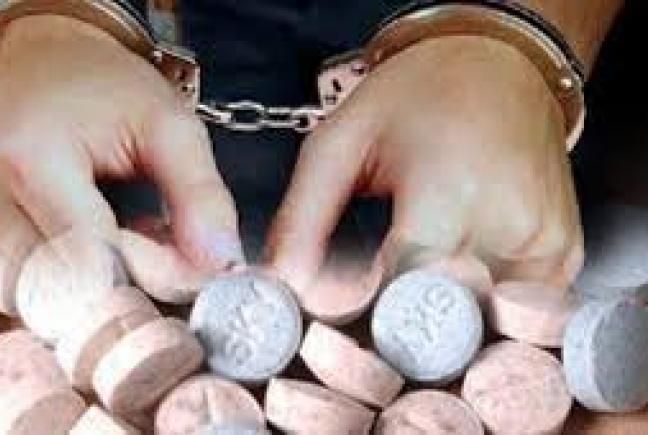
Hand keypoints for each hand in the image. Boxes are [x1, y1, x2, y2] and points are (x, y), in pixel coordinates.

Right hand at [0, 16, 241, 312]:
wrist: (34, 66)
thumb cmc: (103, 89)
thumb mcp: (169, 124)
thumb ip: (201, 194)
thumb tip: (222, 265)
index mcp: (29, 165)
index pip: (101, 264)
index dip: (158, 270)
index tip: (192, 253)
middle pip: (74, 296)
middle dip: (133, 285)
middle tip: (156, 236)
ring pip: (52, 309)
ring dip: (101, 289)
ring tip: (119, 232)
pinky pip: (29, 303)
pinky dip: (69, 290)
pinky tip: (88, 248)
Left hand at [267, 36, 582, 313]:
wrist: (498, 63)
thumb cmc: (417, 94)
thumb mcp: (339, 142)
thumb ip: (302, 220)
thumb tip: (280, 287)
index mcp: (451, 190)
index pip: (398, 295)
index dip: (359, 309)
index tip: (338, 297)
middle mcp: (511, 223)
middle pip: (439, 321)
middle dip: (395, 322)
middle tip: (370, 289)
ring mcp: (545, 244)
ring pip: (477, 324)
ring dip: (437, 318)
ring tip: (413, 271)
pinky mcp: (563, 254)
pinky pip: (512, 311)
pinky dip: (475, 304)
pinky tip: (451, 269)